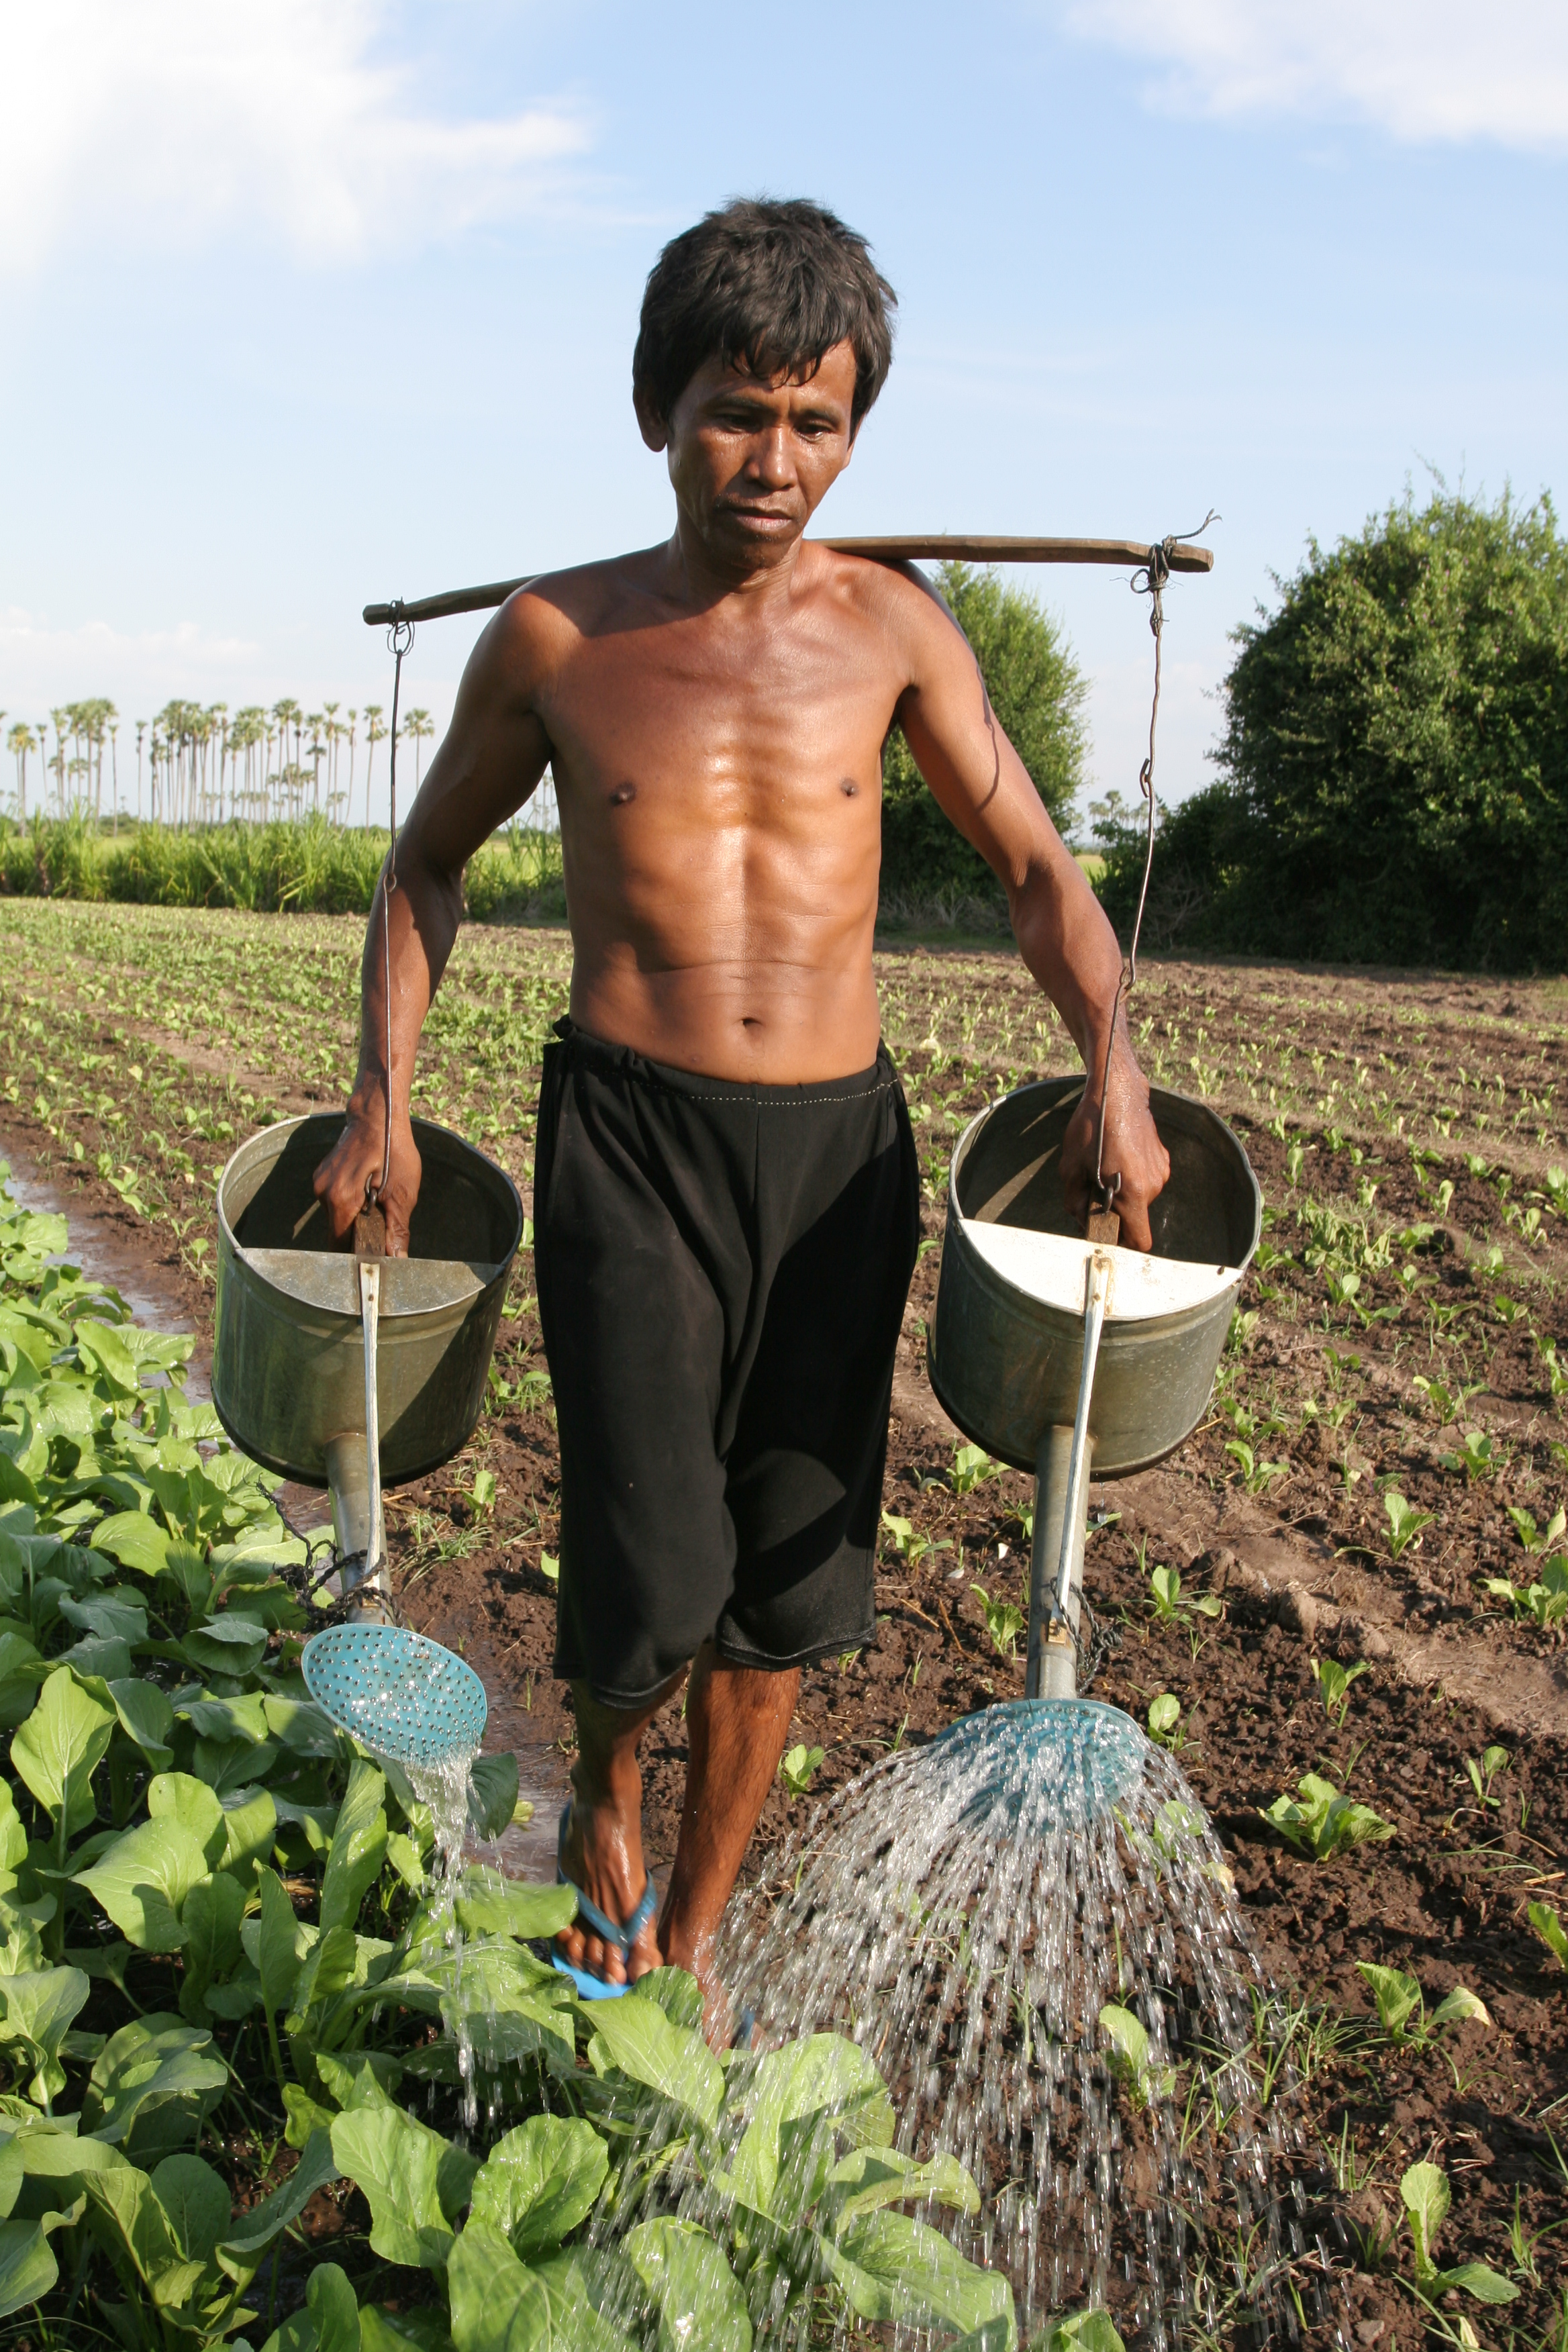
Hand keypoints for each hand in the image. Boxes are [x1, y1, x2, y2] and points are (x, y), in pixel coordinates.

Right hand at [312, 1101, 421, 1255]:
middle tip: (382, 1221)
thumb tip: (396, 1259)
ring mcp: (320, 1181)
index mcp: (340, 1199)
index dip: (357, 1253)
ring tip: (376, 1198)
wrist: (378, 1115)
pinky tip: (368, 1187)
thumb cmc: (393, 1149)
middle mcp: (323, 1192)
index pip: (340, 1244)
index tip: (374, 1254)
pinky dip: (351, 1201)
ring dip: (355, 1215)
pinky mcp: (323, 1174)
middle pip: (337, 1230)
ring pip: (336, 1215)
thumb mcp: (403, 1193)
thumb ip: (396, 1229)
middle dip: (359, 1233)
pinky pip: (335, 1199)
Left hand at [1061, 1046, 1169, 1251]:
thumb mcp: (1071, 1166)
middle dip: (1115, 1211)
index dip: (1122, 1243)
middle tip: (1094, 1188)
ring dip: (1122, 1192)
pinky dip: (1131, 1177)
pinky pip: (1145, 1180)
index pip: (1140, 1240)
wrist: (1117, 1091)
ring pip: (1139, 1198)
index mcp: (1133, 1193)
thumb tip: (1080, 1220)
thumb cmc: (1092, 1127)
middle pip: (1135, 1218)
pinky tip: (1117, 1157)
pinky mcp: (1163, 1160)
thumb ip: (1074, 1201)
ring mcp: (1161, 1172)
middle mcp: (1152, 1186)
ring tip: (1104, 1167)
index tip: (1105, 1231)